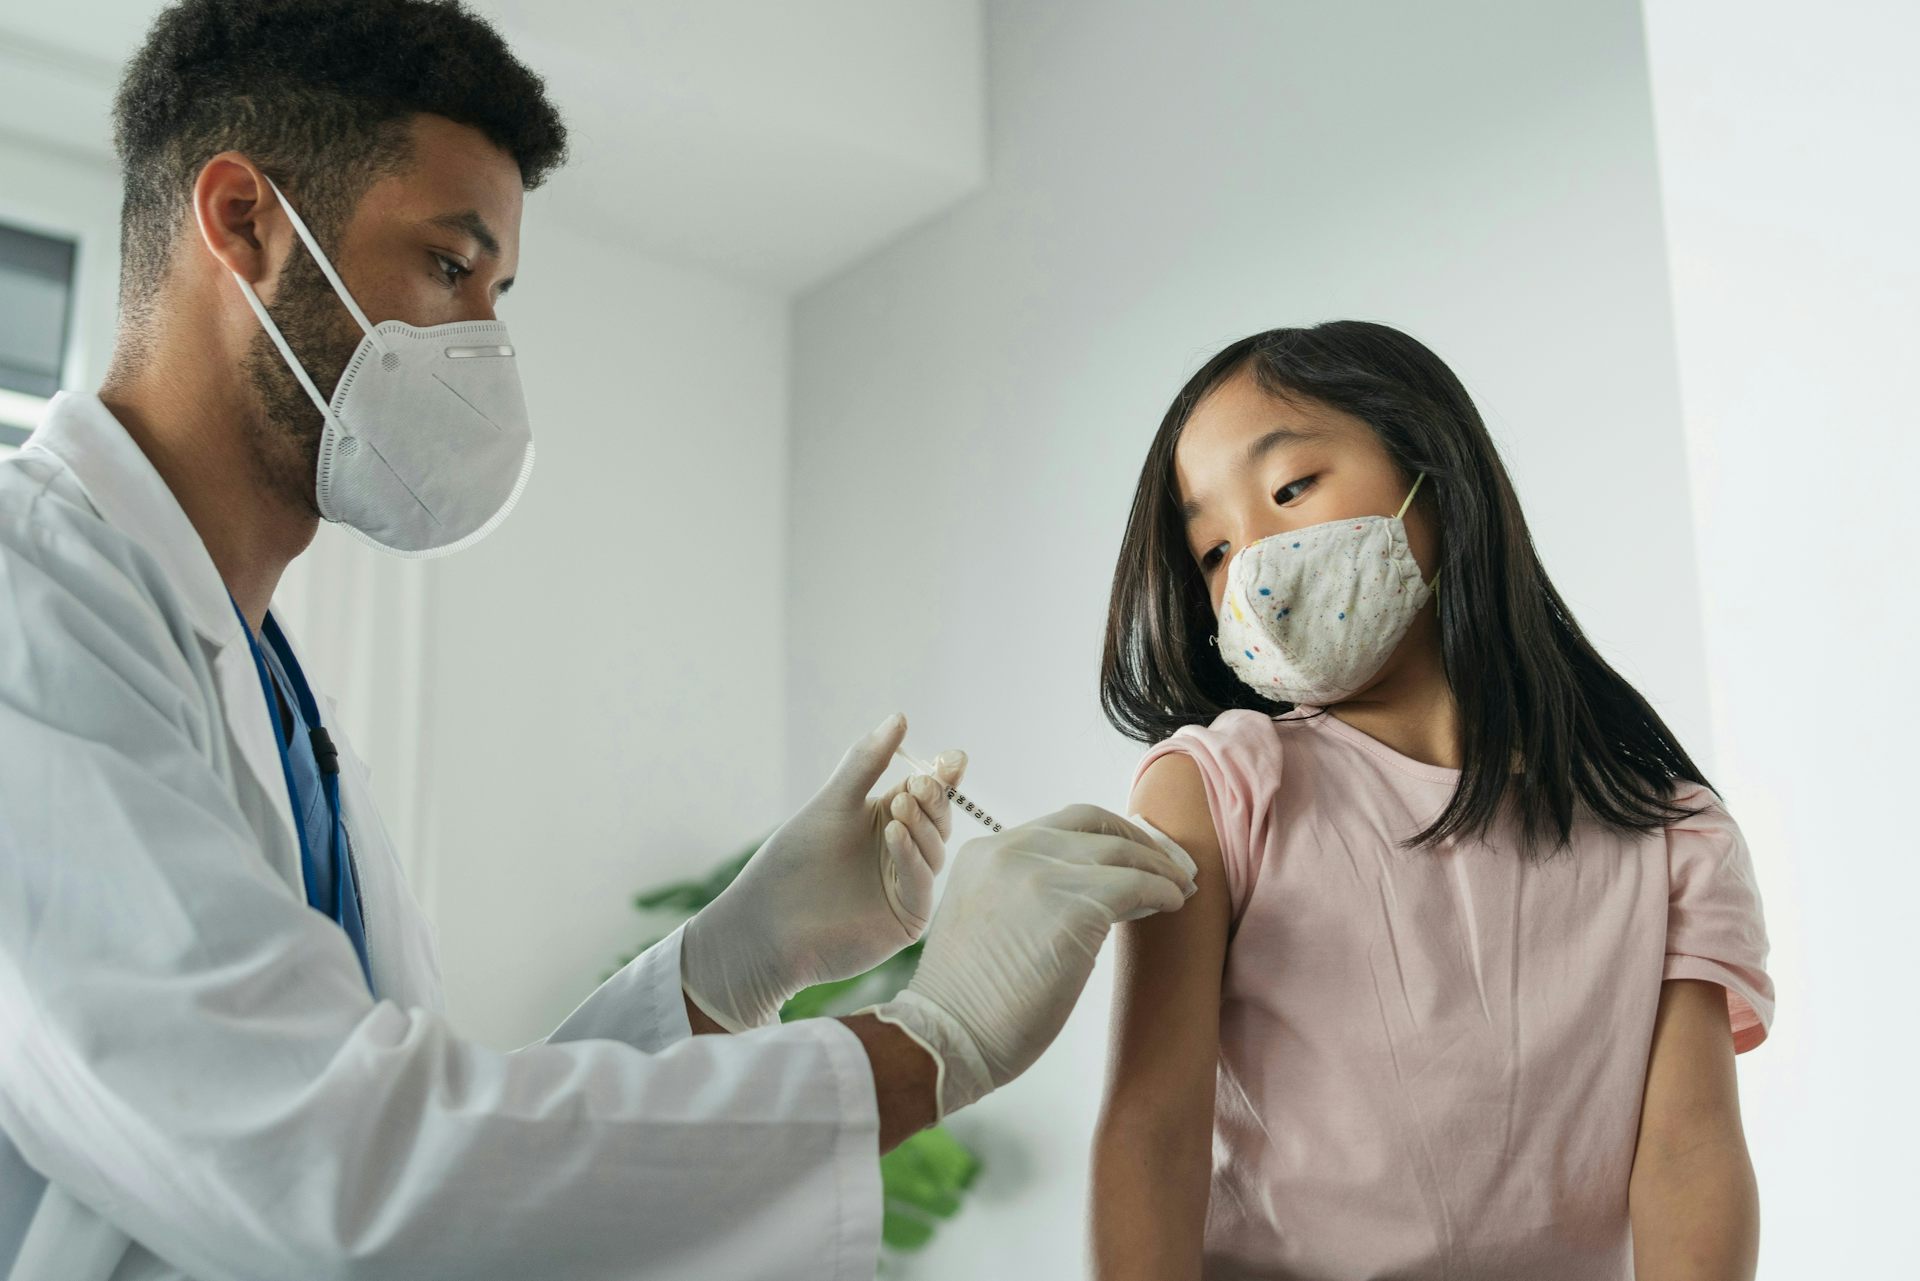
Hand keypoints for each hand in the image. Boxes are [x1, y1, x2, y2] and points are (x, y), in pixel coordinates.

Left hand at [680, 713, 965, 1030]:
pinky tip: (893, 835)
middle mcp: (902, 850)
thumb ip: (866, 763)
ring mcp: (907, 884)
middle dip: (934, 798)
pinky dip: (911, 856)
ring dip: (923, 825)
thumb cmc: (792, 860)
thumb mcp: (832, 803)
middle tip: (920, 784)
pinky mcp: (907, 916)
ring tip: (900, 807)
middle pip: (938, 819)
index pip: (926, 792)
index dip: (943, 776)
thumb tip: (900, 717)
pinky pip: (922, 881)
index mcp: (887, 818)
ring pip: (935, 848)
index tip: (953, 759)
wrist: (767, 924)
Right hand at [859, 804, 1196, 1117]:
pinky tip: (1172, 905)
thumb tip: (1088, 896)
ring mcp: (1040, 875)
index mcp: (986, 853)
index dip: (1107, 835)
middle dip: (1139, 842)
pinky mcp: (1071, 907)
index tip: (1135, 855)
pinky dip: (1161, 892)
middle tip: (1168, 866)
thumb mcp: (986, 922)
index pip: (1062, 825)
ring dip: (1159, 868)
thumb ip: (1021, 895)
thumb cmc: (967, 1001)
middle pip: (1094, 825)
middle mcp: (1011, 850)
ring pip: (1120, 853)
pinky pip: (1134, 886)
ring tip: (1180, 889)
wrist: (944, 1037)